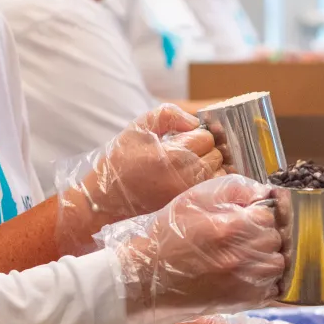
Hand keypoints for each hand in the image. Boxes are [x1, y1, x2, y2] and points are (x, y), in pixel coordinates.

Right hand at [59, 106, 224, 249]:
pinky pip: (213, 192)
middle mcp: (186, 177)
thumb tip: (194, 122)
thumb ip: (169, 115)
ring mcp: (190, 195)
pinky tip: (189, 182)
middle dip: (204, 151)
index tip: (180, 140)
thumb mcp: (138, 128)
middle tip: (183, 155)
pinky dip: (208, 184)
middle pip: (216, 155)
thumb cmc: (120, 163)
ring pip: (219, 173)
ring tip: (187, 169)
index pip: (206, 137)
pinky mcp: (189, 209)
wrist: (104, 201)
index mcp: (174, 154)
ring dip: (209, 168)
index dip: (195, 134)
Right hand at [106, 175, 286, 323]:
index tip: (250, 214)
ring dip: (269, 255)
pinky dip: (268, 279)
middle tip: (246, 233)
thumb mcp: (195, 197)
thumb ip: (234, 188)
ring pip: (279, 263)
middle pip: (277, 238)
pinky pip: (273, 287)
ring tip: (249, 252)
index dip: (260, 212)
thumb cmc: (168, 234)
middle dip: (266, 232)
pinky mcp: (242, 300)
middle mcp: (243, 254)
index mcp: (232, 226)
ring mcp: (245, 280)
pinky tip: (250, 271)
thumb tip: (263, 191)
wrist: (146, 275)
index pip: (270, 213)